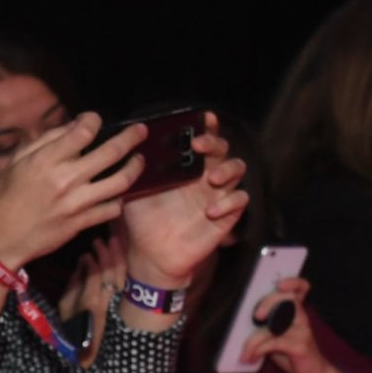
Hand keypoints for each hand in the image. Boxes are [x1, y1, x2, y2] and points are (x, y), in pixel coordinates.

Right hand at [0, 112, 145, 270]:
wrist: (2, 237)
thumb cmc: (7, 196)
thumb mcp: (17, 162)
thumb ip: (45, 141)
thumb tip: (73, 126)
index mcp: (46, 161)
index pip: (83, 132)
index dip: (93, 120)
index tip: (94, 120)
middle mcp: (65, 179)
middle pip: (111, 152)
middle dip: (131, 137)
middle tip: (141, 131)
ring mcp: (76, 203)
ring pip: (120, 181)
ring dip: (135, 167)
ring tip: (139, 159)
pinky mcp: (82, 223)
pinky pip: (112, 208)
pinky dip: (119, 199)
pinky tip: (120, 192)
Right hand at [58, 232, 126, 321]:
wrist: (86, 345)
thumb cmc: (70, 325)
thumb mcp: (65, 306)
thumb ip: (73, 284)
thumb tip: (82, 265)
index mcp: (90, 300)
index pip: (95, 276)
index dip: (92, 263)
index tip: (85, 255)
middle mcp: (106, 298)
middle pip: (110, 273)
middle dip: (106, 255)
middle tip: (99, 242)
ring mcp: (114, 299)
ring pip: (120, 274)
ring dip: (117, 256)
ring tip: (113, 241)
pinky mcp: (117, 298)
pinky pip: (122, 278)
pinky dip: (121, 265)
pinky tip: (119, 254)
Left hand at [120, 113, 248, 288]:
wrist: (151, 253)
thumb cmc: (143, 219)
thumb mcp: (134, 191)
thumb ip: (134, 171)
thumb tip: (130, 147)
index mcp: (184, 167)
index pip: (200, 141)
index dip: (206, 127)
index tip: (204, 119)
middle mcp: (203, 176)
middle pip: (221, 150)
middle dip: (214, 143)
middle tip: (198, 146)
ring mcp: (217, 194)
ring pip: (237, 169)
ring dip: (228, 168)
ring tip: (211, 179)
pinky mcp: (226, 215)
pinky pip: (240, 200)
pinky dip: (229, 201)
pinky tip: (210, 210)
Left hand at [240, 278, 334, 372]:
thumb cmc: (290, 353)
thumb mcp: (276, 335)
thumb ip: (266, 324)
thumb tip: (238, 323)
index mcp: (295, 313)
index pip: (301, 289)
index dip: (293, 282)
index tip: (280, 284)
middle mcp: (302, 318)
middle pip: (287, 299)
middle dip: (268, 303)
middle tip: (256, 316)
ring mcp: (303, 331)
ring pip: (275, 324)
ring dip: (253, 340)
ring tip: (244, 353)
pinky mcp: (300, 346)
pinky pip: (274, 342)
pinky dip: (258, 350)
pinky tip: (250, 358)